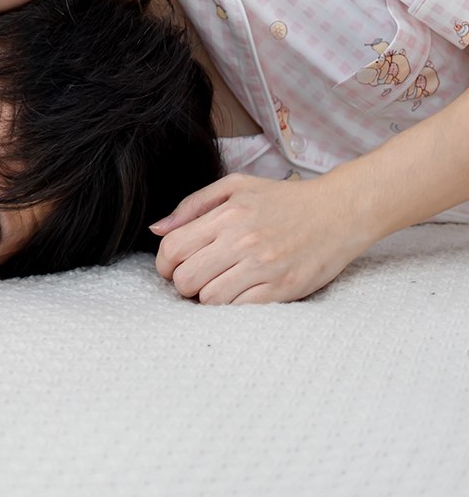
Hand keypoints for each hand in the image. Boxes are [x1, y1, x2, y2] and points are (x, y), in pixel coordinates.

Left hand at [149, 172, 364, 303]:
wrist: (337, 212)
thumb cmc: (283, 199)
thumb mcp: (235, 186)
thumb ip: (193, 205)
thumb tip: (158, 229)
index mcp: (226, 215)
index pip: (173, 248)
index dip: (164, 263)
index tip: (171, 267)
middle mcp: (242, 241)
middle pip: (186, 278)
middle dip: (183, 283)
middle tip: (196, 279)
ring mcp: (263, 267)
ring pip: (210, 299)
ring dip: (207, 297)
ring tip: (218, 286)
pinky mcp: (283, 289)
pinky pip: (240, 310)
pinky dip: (232, 307)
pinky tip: (239, 294)